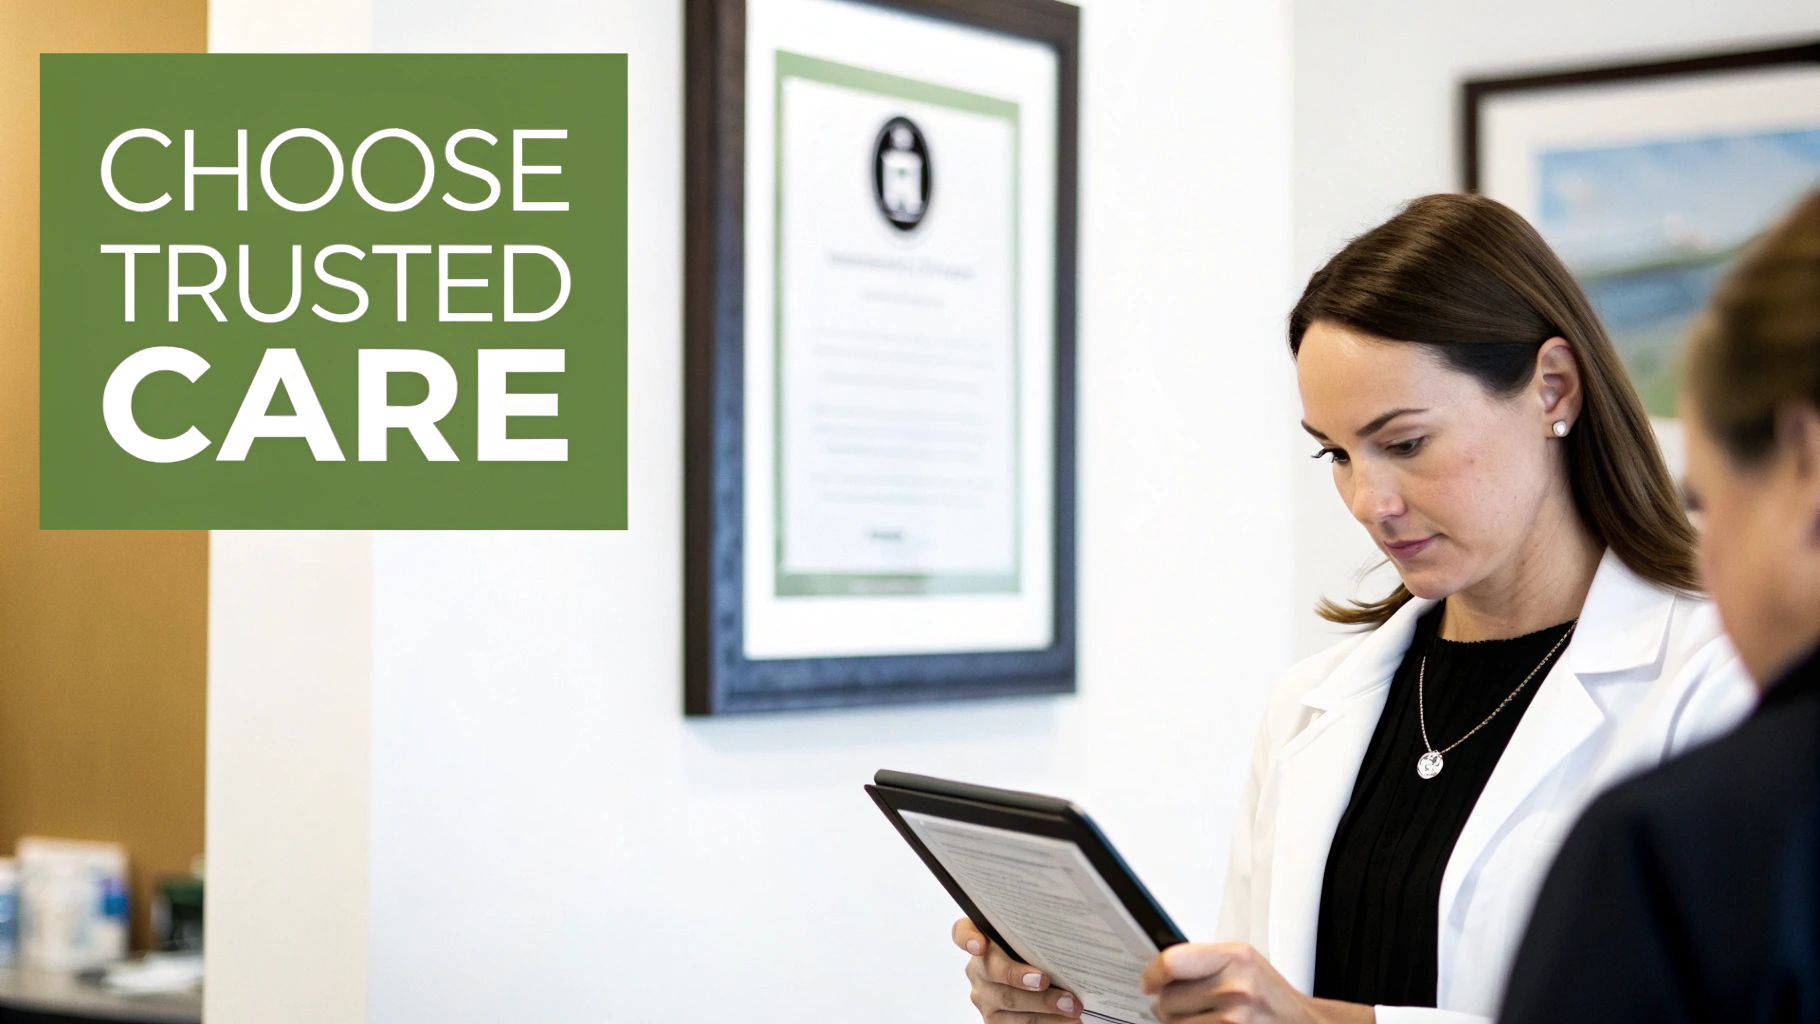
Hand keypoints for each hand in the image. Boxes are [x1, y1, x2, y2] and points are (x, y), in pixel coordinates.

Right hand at [952, 916, 1083, 1021]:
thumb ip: (1034, 932)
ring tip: (1070, 1005)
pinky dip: (1048, 1022)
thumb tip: (1063, 925)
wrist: (1038, 985)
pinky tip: (1067, 1019)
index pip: (963, 932)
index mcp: (982, 941)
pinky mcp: (995, 1021)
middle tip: (1045, 980)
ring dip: (1043, 1005)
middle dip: (1021, 977)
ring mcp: (985, 997)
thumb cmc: (1037, 954)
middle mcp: (979, 970)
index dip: (968, 938)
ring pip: (1010, 1002)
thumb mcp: (1031, 939)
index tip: (979, 945)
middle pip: (994, 971)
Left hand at [1138, 943, 1373, 1023]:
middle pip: (1168, 1000)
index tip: (1148, 983)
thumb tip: (1156, 972)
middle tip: (1185, 1005)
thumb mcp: (1242, 962)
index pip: (1171, 963)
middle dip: (1168, 1005)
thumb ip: (1202, 961)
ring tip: (1202, 1018)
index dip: (1152, 975)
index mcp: (1235, 957)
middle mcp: (1236, 988)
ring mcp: (1235, 1020)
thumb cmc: (1269, 994)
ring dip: (1179, 1023)